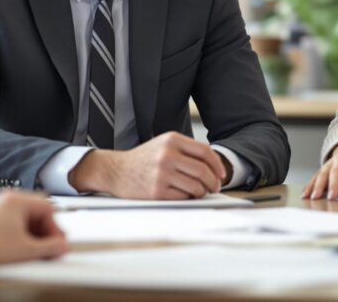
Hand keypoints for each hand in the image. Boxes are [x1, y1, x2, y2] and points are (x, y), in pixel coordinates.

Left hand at [0, 191, 67, 291]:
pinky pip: (9, 222)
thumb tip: (61, 246)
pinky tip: (16, 249)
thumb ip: (51, 247)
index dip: (55, 228)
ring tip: (31, 250)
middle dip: (43, 231)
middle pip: (35, 212)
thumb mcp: (28, 250)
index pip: (47, 208)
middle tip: (47, 246)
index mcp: (17, 200)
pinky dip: (17, 234)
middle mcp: (5, 199)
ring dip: (31, 233)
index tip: (56, 242)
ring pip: (22, 217)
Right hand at [69, 132, 225, 198]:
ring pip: (196, 186)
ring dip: (202, 192)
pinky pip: (183, 197)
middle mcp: (167, 155)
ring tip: (199, 192)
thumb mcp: (164, 144)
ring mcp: (162, 173)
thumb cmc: (143, 159)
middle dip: (213, 182)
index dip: (218, 165)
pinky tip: (185, 195)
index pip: (205, 152)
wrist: (116, 170)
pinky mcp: (156, 191)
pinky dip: (188, 198)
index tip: (221, 174)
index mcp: (172, 140)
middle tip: (215, 187)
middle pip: (203, 171)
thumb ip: (186, 150)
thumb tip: (213, 166)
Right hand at [302, 140, 337, 199]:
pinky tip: (306, 195)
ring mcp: (331, 163)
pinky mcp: (323, 169)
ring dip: (318, 186)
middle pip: (336, 170)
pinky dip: (310, 186)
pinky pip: (315, 177)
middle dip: (333, 184)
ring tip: (315, 197)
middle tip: (332, 197)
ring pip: (323, 173)